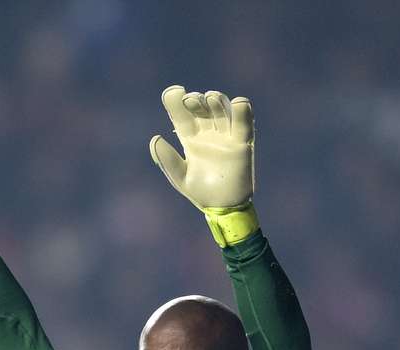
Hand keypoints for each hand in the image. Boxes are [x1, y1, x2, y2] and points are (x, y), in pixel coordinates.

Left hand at [150, 87, 253, 209]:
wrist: (222, 207)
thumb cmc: (199, 192)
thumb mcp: (179, 177)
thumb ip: (167, 159)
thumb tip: (155, 138)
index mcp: (190, 140)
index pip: (181, 116)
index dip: (176, 102)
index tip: (172, 92)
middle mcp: (207, 134)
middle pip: (201, 108)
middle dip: (196, 100)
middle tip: (190, 100)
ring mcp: (225, 136)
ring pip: (221, 110)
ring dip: (216, 101)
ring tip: (209, 98)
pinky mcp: (242, 143)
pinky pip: (244, 124)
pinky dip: (242, 111)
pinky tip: (238, 103)